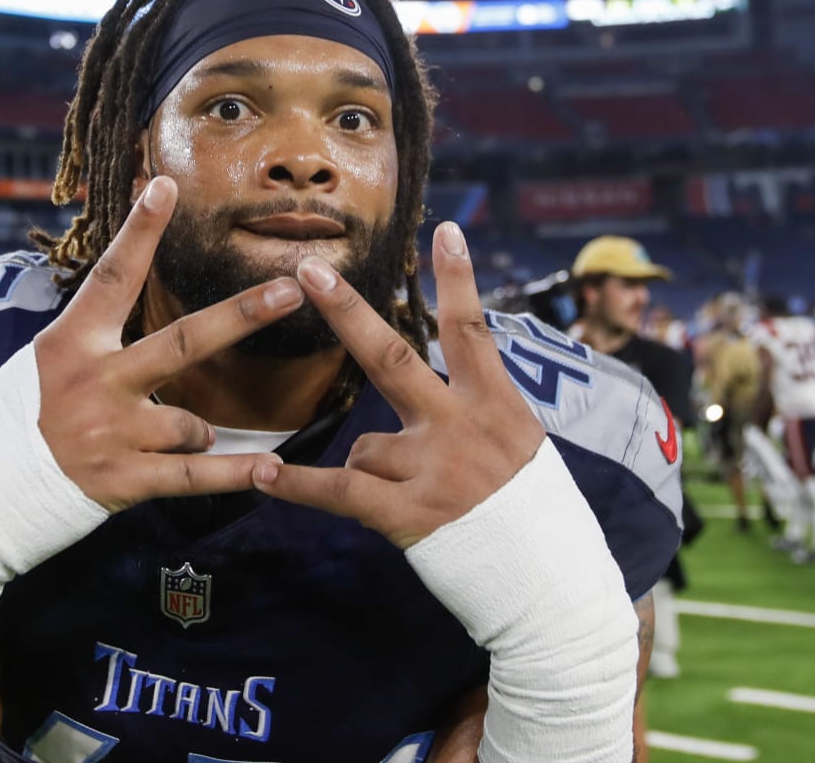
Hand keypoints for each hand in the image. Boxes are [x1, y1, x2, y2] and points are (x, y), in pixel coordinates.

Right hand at [32, 175, 302, 513]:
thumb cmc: (31, 410)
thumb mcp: (53, 355)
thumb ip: (99, 325)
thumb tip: (138, 269)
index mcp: (72, 341)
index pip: (112, 276)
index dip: (140, 231)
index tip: (166, 186)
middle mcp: (93, 381)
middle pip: (181, 342)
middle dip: (241, 316)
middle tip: (290, 290)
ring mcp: (109, 432)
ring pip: (191, 424)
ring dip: (198, 431)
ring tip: (179, 442)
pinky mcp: (122, 479)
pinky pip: (192, 476)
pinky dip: (233, 473)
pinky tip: (270, 469)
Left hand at [252, 222, 544, 548]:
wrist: (551, 586)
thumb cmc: (537, 516)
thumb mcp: (523, 447)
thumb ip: (478, 413)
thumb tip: (431, 393)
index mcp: (498, 406)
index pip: (472, 330)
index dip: (458, 280)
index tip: (446, 229)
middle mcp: (463, 428)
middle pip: (393, 357)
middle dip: (347, 312)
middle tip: (311, 270)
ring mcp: (434, 470)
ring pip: (367, 445)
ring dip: (375, 468)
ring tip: (416, 500)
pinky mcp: (409, 515)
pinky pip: (341, 492)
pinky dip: (300, 486)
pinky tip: (263, 474)